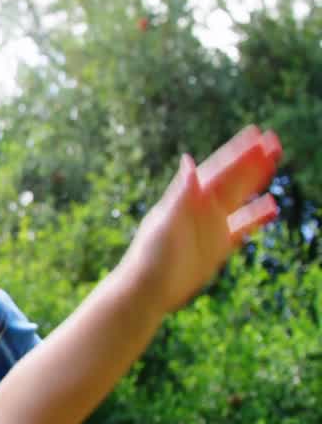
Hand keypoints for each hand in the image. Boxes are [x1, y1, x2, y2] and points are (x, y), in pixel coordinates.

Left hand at [119, 126, 280, 314]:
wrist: (147, 290)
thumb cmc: (151, 255)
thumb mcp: (166, 221)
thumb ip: (181, 193)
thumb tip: (189, 160)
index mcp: (188, 199)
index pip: (217, 169)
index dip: (237, 152)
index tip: (257, 133)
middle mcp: (200, 209)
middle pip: (232, 179)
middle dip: (252, 161)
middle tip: (275, 141)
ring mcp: (210, 226)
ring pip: (239, 198)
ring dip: (256, 182)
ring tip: (274, 164)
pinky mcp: (217, 247)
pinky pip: (242, 226)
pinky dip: (257, 216)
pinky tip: (272, 206)